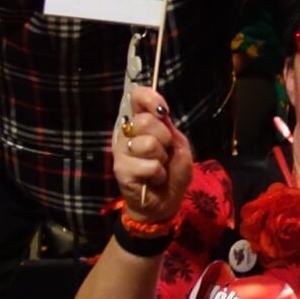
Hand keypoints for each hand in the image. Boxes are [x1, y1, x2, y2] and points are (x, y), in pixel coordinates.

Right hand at [112, 86, 192, 223]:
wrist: (165, 201)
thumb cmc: (172, 171)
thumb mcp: (179, 146)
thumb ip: (170, 128)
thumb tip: (161, 112)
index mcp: (141, 122)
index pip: (137, 97)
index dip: (149, 97)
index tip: (162, 110)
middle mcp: (127, 133)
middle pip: (145, 121)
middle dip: (164, 137)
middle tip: (165, 151)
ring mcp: (121, 151)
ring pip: (147, 143)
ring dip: (161, 158)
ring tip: (159, 166)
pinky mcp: (120, 170)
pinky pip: (148, 165)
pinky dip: (158, 173)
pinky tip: (154, 179)